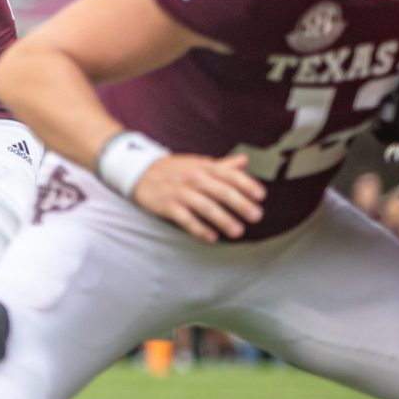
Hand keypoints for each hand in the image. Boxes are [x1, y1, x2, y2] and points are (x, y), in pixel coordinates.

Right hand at [133, 152, 265, 241]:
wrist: (138, 172)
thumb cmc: (174, 170)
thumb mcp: (197, 163)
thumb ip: (222, 165)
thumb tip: (245, 161)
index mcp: (203, 166)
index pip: (228, 174)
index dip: (246, 184)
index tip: (261, 195)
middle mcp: (193, 177)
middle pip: (220, 191)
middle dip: (240, 204)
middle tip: (256, 216)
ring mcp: (180, 192)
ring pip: (205, 207)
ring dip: (223, 219)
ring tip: (238, 231)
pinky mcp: (168, 206)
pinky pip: (186, 220)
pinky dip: (199, 229)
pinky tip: (212, 238)